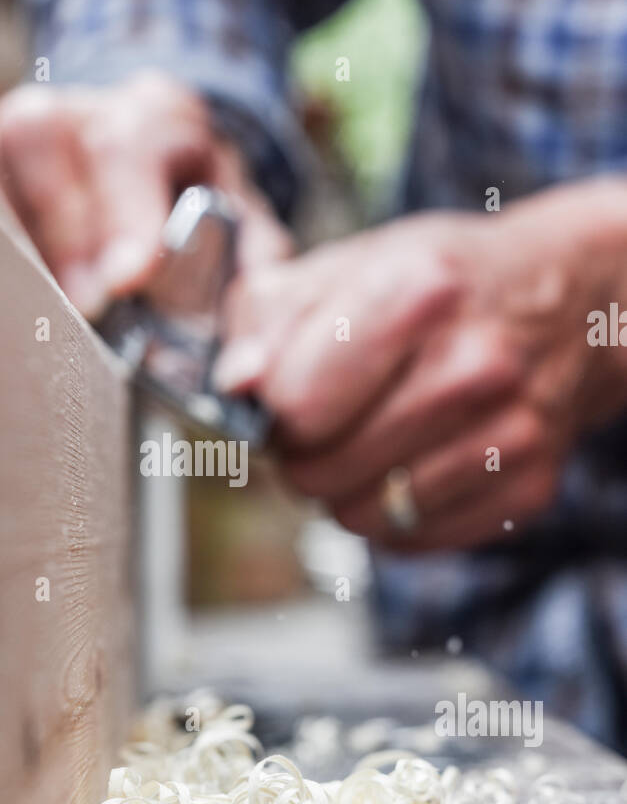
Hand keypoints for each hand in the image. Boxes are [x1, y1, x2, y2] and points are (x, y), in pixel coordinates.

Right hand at [0, 71, 291, 317]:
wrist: (166, 178)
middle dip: (60, 231)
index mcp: (159, 116)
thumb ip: (253, 302)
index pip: (127, 143)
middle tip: (84, 309)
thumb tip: (240, 378)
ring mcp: (21, 132)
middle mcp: (82, 108)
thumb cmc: (206, 222)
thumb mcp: (248, 245)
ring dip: (5, 229)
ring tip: (35, 302)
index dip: (122, 213)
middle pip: (41, 134)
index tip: (125, 284)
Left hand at [214, 179, 626, 551]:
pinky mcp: (528, 488)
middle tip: (325, 422)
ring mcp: (509, 434)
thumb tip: (234, 386)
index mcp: (418, 292)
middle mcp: (473, 367)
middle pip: (320, 472)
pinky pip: (412, 540)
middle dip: (302, 455)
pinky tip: (412, 462)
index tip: (288, 395)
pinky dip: (395, 514)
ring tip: (370, 439)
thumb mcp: (348, 262)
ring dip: (346, 489)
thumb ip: (269, 317)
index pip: (294, 405)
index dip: (273, 410)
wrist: (569, 299)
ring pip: (361, 518)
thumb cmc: (440, 281)